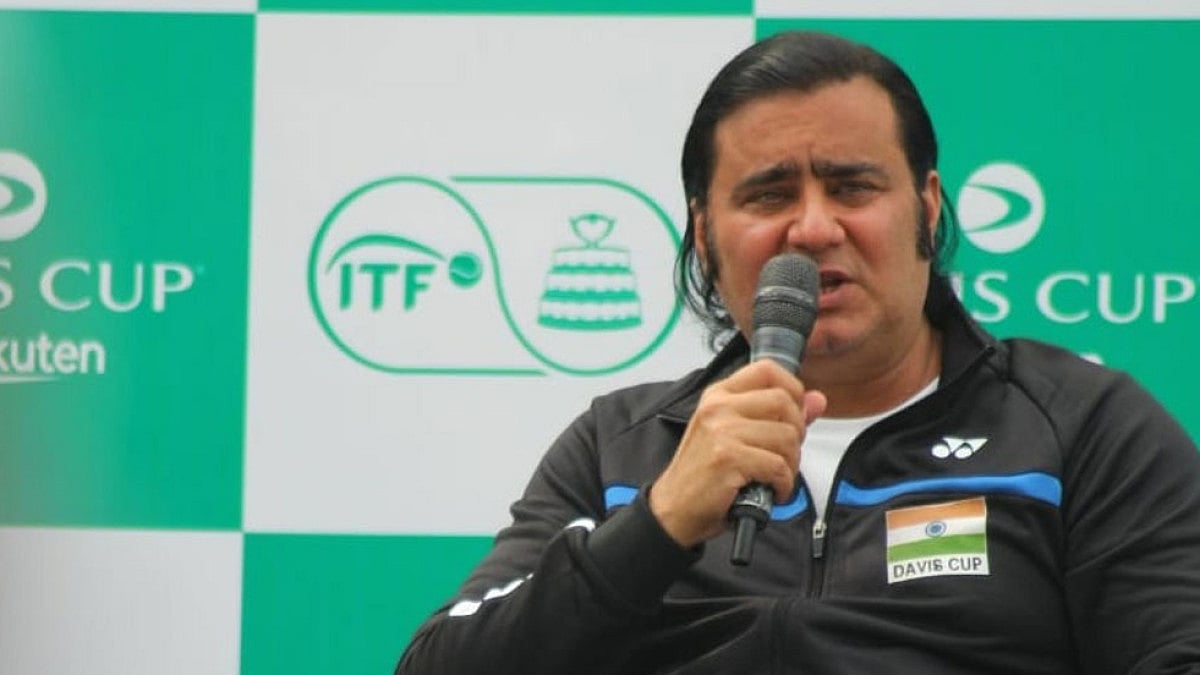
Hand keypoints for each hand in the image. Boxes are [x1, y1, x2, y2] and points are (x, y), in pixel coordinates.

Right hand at [648, 359, 826, 547]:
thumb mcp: (735, 435)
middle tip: (784, 454)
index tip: (794, 413)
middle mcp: (719, 407)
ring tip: (775, 476)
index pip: (766, 370)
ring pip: (787, 437)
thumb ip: (777, 415)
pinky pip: (779, 466)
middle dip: (796, 432)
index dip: (792, 388)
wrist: (674, 508)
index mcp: (719, 395)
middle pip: (783, 402)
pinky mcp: (729, 458)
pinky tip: (771, 491)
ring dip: (791, 464)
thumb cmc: (704, 473)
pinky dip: (783, 484)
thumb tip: (817, 400)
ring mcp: (722, 431)